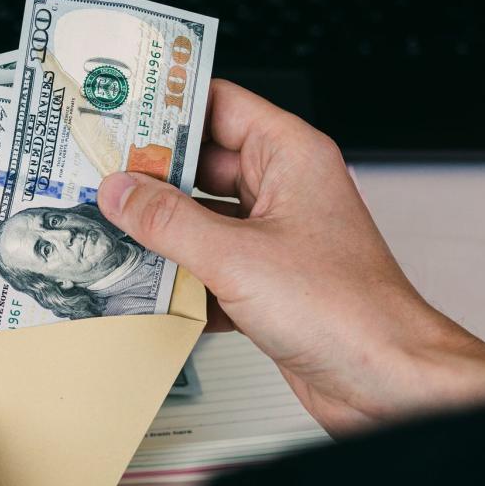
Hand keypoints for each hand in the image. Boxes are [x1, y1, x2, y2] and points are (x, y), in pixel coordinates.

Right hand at [98, 79, 484, 431]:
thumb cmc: (348, 311)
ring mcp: (275, 238)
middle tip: (97, 176)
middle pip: (202, 165)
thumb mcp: (236, 257)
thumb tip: (120, 191)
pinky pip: (209, 266)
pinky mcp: (266, 284)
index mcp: (291, 157)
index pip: (219, 105)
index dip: (168, 104)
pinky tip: (144, 286)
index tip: (119, 108)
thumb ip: (169, 221)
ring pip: (202, 218)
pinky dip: (179, 277)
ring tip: (109, 230)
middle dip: (151, 174)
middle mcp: (284, 190)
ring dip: (160, 230)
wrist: (387, 381)